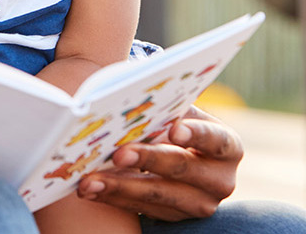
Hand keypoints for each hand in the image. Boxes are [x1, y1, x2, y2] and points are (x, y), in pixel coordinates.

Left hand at [77, 107, 242, 220]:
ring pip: (158, 196)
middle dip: (148, 160)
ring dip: (120, 186)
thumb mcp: (177, 112)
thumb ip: (166, 107)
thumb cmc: (172, 122)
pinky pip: (141, 209)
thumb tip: (133, 97)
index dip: (196, 134)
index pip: (215, 139)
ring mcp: (199, 204)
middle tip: (119, 154)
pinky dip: (112, 198)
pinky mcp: (175, 218)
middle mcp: (220, 179)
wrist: (175, 155)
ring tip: (91, 179)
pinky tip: (89, 189)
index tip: (174, 129)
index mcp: (226, 145)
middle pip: (182, 168)